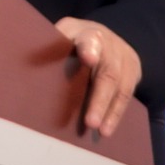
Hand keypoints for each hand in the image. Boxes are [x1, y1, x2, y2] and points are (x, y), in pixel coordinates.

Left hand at [54, 17, 141, 138]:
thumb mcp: (60, 36)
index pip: (90, 40)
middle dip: (100, 99)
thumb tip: (29, 63)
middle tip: (90, 122)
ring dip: (112, 112)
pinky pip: (128, 94)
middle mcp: (111, 44)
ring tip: (101, 131)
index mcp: (88, 33)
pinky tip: (108, 127)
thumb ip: (51, 47)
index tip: (89, 58)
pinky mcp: (134, 70)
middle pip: (109, 72)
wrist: (101, 33)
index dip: (89, 49)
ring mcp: (126, 57)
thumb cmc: (72, 40)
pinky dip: (117, 112)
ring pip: (123, 87)